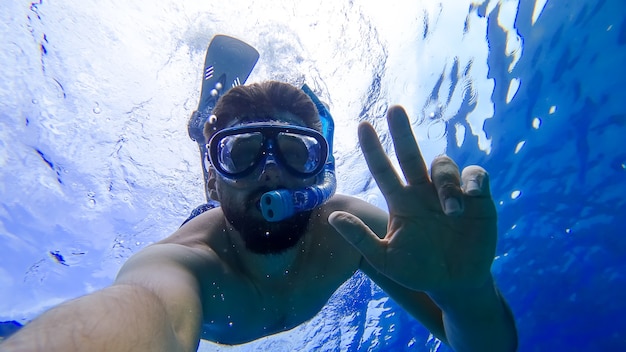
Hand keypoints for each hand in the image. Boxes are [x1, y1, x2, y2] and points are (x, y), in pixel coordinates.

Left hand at [329, 106, 496, 292]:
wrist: (454, 283)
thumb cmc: (417, 270)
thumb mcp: (385, 259)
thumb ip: (360, 239)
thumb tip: (333, 217)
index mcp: (400, 202)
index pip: (383, 170)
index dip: (373, 149)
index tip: (363, 126)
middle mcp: (422, 190)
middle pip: (410, 154)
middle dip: (401, 132)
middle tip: (394, 110)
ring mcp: (449, 192)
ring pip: (443, 165)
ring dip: (446, 183)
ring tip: (452, 212)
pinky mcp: (478, 197)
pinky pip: (476, 174)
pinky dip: (474, 180)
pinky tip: (473, 196)